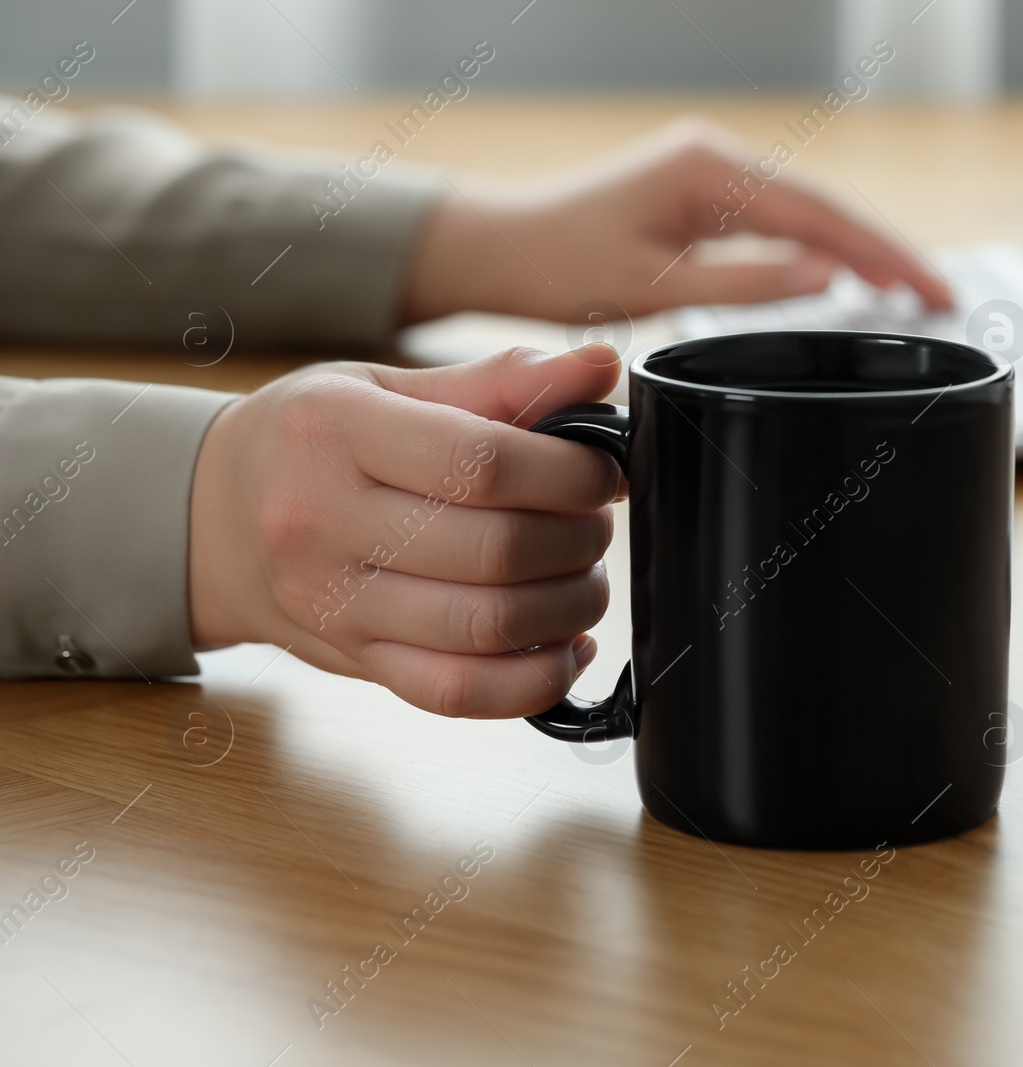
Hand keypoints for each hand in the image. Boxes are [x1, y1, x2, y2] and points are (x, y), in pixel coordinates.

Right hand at [188, 344, 622, 717]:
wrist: (211, 518)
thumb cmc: (312, 440)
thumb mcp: (387, 385)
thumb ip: (500, 381)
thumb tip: (601, 367)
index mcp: (336, 432)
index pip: (482, 462)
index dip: (569, 474)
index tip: (601, 474)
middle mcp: (325, 522)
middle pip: (495, 550)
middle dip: (578, 540)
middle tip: (595, 523)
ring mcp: (335, 604)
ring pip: (488, 627)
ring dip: (570, 608)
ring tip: (584, 577)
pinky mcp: (356, 663)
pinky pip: (461, 694)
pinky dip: (536, 680)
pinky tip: (564, 645)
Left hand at [400, 118, 951, 324]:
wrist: (501, 245)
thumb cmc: (559, 264)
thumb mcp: (655, 287)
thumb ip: (747, 283)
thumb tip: (828, 277)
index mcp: (710, 170)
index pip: (821, 215)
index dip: (885, 256)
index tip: (933, 291)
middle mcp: (718, 158)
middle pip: (827, 207)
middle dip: (889, 252)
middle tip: (944, 298)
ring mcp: (713, 172)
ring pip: (809, 213)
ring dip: (861, 251)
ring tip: (914, 291)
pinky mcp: (705, 193)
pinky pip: (780, 219)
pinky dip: (821, 248)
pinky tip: (850, 274)